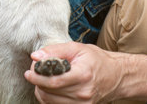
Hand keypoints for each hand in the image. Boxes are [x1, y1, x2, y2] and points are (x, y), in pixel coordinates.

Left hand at [24, 42, 146, 102]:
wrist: (117, 76)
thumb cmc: (96, 60)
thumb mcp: (76, 48)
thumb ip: (54, 51)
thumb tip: (35, 56)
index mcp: (82, 74)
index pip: (53, 81)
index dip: (37, 77)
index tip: (29, 72)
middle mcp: (83, 92)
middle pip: (49, 91)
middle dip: (37, 81)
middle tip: (34, 71)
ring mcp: (83, 103)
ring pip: (50, 101)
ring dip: (41, 89)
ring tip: (43, 78)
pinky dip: (48, 97)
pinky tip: (50, 88)